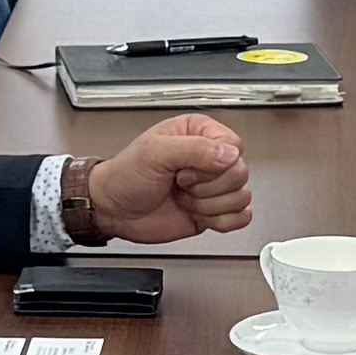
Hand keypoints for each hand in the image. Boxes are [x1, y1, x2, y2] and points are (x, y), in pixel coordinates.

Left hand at [83, 113, 253, 241]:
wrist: (113, 210)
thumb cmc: (125, 176)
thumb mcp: (154, 152)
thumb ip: (194, 149)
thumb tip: (229, 154)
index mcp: (200, 133)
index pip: (235, 147)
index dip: (213, 164)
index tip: (184, 169)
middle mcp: (210, 158)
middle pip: (240, 174)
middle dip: (207, 188)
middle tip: (181, 184)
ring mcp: (213, 186)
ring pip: (242, 197)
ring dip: (208, 206)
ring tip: (184, 198)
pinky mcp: (215, 210)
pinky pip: (241, 217)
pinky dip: (220, 221)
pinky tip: (197, 214)